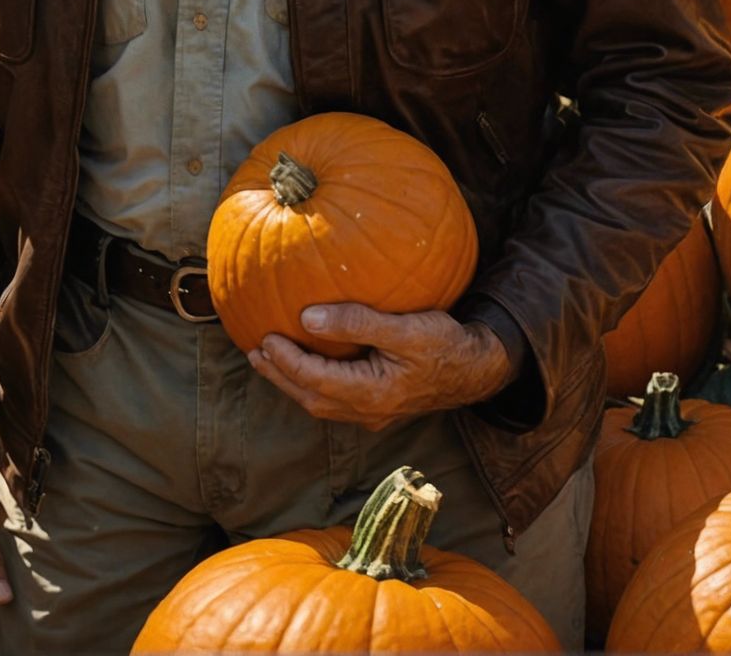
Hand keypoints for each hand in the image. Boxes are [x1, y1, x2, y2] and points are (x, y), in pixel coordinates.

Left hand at [247, 305, 518, 431]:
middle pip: (310, 399)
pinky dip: (312, 382)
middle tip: (254, 352)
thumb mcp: (404, 329)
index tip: (264, 339)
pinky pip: (334, 398)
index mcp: (372, 393)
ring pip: (320, 403)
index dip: (286, 363)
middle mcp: (368, 411)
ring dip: (292, 382)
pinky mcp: (379, 406)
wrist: (476, 369)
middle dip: (280, 377)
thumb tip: (307, 318)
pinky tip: (307, 362)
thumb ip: (357, 323)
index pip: (315, 382)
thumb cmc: (445, 343)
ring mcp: (373, 413)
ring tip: (269, 358)